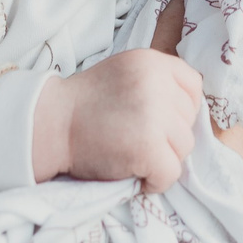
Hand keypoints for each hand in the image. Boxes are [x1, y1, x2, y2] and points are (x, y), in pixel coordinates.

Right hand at [33, 49, 202, 189]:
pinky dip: (156, 181)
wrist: (49, 124)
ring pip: (184, 147)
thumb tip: (189, 109)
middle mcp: (156, 83)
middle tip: (137, 139)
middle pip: (189, 119)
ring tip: (134, 155)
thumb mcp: (125, 74)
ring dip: (163, 158)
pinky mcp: (148, 147)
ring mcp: (154, 116)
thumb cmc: (84, 104)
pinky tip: (137, 175)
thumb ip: (156, 83)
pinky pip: (171, 173)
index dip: (181, 108)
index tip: (161, 121)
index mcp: (151, 62)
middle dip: (169, 136)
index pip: (193, 85)